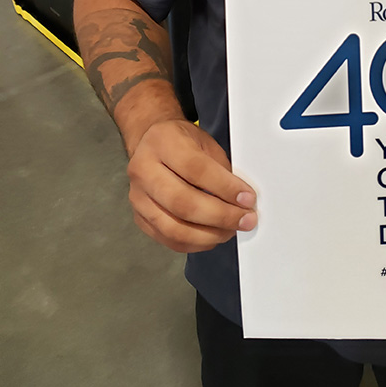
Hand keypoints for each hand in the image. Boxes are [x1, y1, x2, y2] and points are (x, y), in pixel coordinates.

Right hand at [127, 119, 256, 252]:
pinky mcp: (139, 217)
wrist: (150, 142)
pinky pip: (167, 239)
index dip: (225, 188)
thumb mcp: (205, 142)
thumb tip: (241, 200)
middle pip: (183, 203)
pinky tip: (212, 237)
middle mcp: (144, 169)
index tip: (248, 199)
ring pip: (173, 227)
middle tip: (245, 220)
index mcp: (163, 142)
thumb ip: (221, 168)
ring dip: (208, 235)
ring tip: (230, 231)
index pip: (197, 170)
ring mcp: (137, 196)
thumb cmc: (182, 142)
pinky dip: (194, 244)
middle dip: (220, 216)